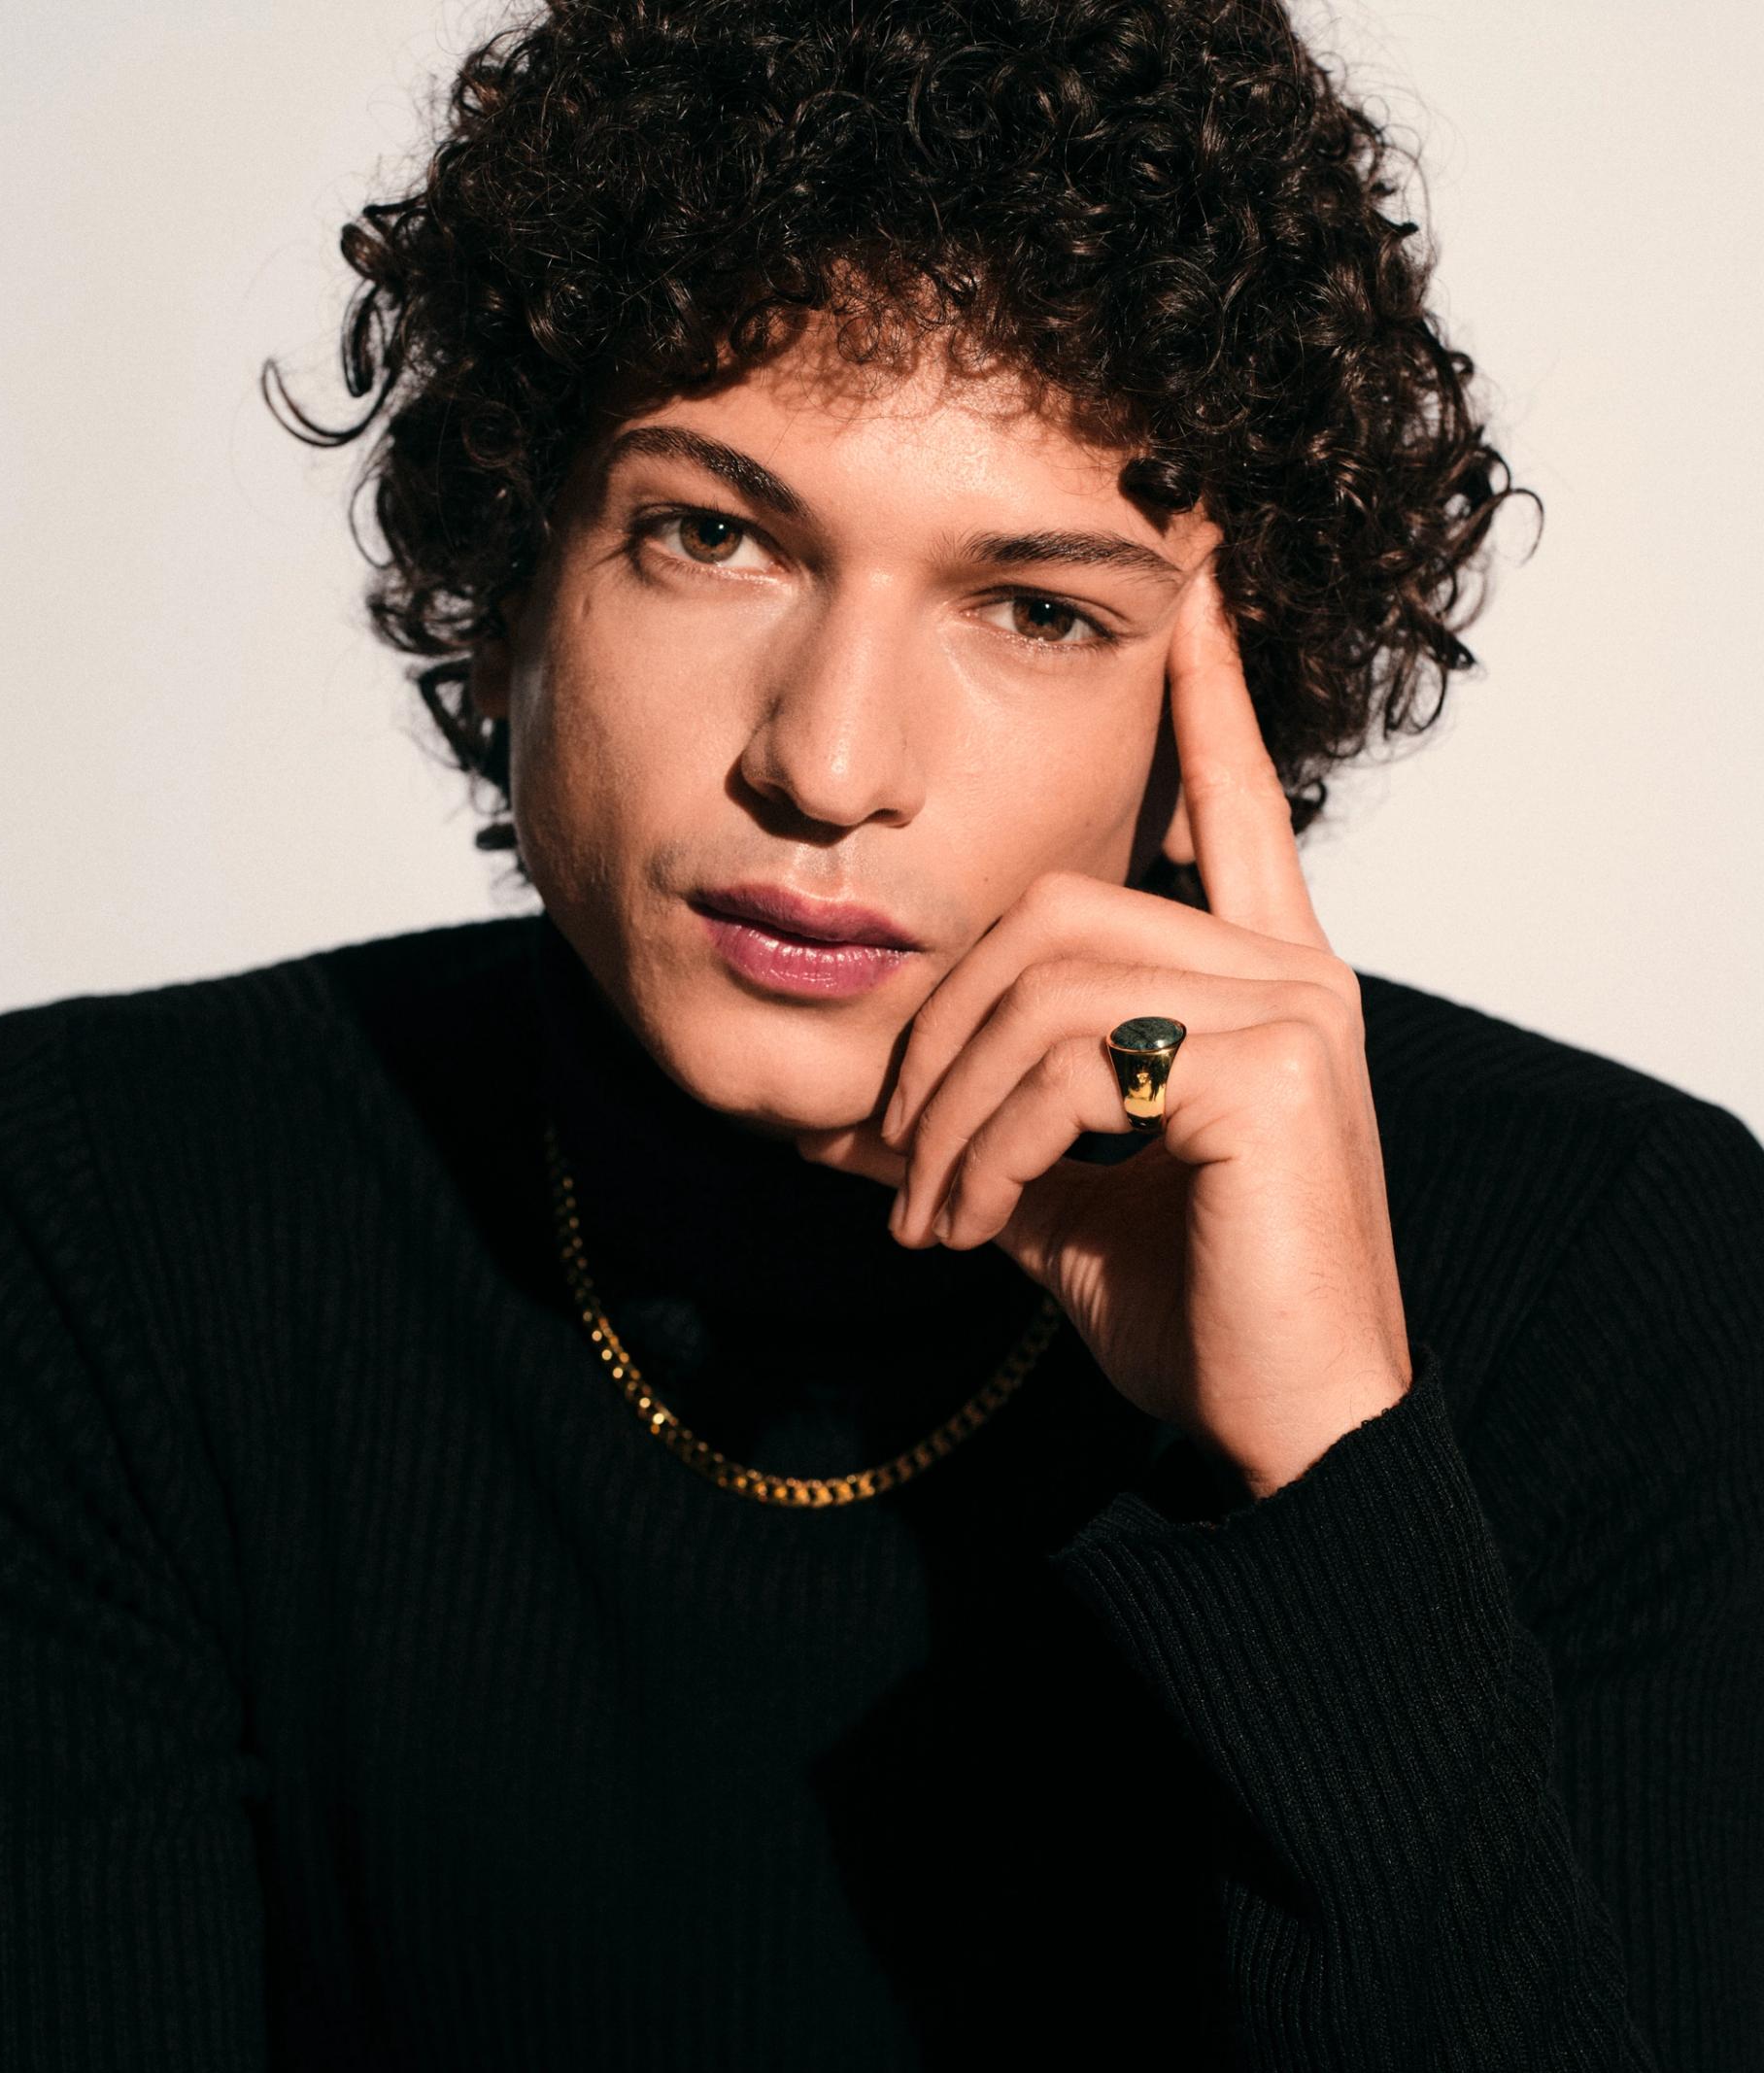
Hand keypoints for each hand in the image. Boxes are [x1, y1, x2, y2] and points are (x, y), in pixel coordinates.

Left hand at [794, 564, 1411, 1500]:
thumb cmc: (1192, 1310)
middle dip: (939, 1030)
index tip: (1184, 589)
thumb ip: (976, 1126)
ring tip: (927, 1216)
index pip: (1230, 804)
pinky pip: (1071, 1058)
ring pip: (1046, 981)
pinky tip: (971, 1227)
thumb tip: (829, 1108)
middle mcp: (1294, 971)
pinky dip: (987, 1146)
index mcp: (1261, 980)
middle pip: (1053, 908)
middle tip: (891, 1158)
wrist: (1288, 1431)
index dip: (1204, 699)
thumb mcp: (1055, 1199)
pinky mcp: (1275, 1068)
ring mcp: (1295, 1010)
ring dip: (950, 1109)